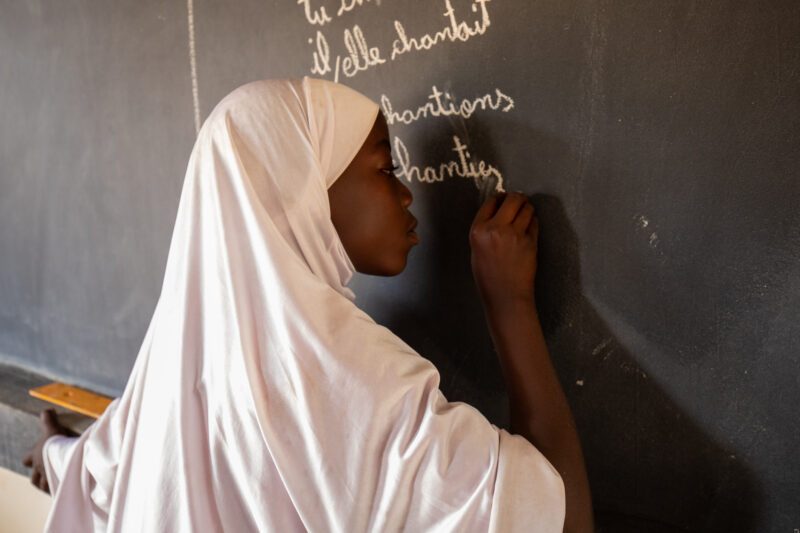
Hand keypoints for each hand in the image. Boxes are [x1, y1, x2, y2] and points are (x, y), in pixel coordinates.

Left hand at [22, 408, 74, 493]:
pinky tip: (63, 490)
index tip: (33, 459)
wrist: (63, 455)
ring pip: (43, 486)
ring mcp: (47, 478)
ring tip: (53, 485)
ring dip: (46, 485)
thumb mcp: (51, 427)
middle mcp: (39, 468)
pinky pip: (56, 491)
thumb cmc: (54, 443)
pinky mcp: (57, 485)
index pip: (26, 459)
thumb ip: (48, 418)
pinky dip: (58, 490)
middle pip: (33, 478)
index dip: (29, 459)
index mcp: (35, 455)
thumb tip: (47, 409)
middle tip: (43, 476)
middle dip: (37, 478)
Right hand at [469, 192, 538, 311]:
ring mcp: (514, 235)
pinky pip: (534, 223)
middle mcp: (495, 229)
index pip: (490, 202)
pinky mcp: (530, 241)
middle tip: (519, 202)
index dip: (500, 197)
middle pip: (512, 199)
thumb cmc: (489, 277)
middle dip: (517, 198)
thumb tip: (498, 210)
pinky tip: (528, 229)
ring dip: (527, 209)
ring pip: (527, 208)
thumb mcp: (477, 250)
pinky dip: (533, 222)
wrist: (505, 295)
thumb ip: (485, 229)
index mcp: (478, 231)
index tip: (504, 198)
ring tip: (524, 216)